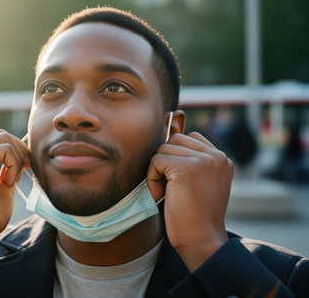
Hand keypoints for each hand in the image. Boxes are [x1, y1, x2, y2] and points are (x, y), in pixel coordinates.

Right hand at [0, 130, 28, 275]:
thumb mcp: (2, 186)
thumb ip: (7, 170)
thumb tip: (22, 159)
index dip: (17, 150)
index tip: (26, 168)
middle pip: (2, 135)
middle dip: (20, 150)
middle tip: (27, 169)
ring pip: (4, 138)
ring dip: (17, 158)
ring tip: (14, 179)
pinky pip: (4, 149)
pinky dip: (13, 164)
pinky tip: (9, 182)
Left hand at [147, 132, 233, 271]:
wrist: (202, 240)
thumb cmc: (196, 216)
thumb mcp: (201, 183)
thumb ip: (193, 162)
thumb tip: (168, 135)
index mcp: (222, 159)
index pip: (190, 138)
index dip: (176, 156)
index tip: (178, 182)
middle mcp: (216, 156)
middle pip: (175, 139)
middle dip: (166, 161)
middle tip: (169, 187)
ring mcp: (203, 160)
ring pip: (164, 148)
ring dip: (158, 171)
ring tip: (166, 193)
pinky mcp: (186, 168)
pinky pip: (156, 160)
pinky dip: (152, 178)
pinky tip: (161, 195)